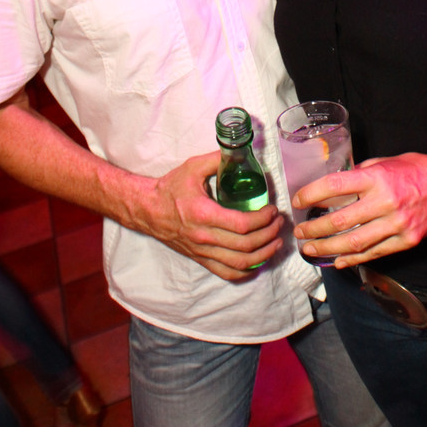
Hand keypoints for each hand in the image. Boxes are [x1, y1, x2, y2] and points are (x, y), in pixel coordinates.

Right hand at [138, 151, 283, 280]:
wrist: (147, 210)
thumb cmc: (170, 189)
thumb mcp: (192, 167)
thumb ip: (216, 160)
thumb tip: (240, 154)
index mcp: (204, 214)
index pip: (242, 224)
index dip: (263, 219)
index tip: (272, 210)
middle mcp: (204, 237)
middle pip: (246, 245)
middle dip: (269, 235)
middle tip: (278, 223)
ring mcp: (202, 251)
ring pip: (240, 263)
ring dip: (264, 254)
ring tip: (275, 241)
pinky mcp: (200, 259)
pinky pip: (227, 273)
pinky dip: (246, 271)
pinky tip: (258, 261)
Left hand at [292, 151, 426, 266]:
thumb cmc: (412, 169)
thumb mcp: (382, 162)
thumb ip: (358, 174)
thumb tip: (333, 186)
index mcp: (376, 178)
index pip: (334, 186)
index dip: (311, 194)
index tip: (298, 201)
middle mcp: (385, 201)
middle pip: (339, 221)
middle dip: (314, 229)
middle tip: (300, 232)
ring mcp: (397, 224)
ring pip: (354, 242)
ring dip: (327, 248)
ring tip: (311, 249)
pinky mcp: (406, 240)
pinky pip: (373, 253)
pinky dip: (352, 259)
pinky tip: (337, 260)